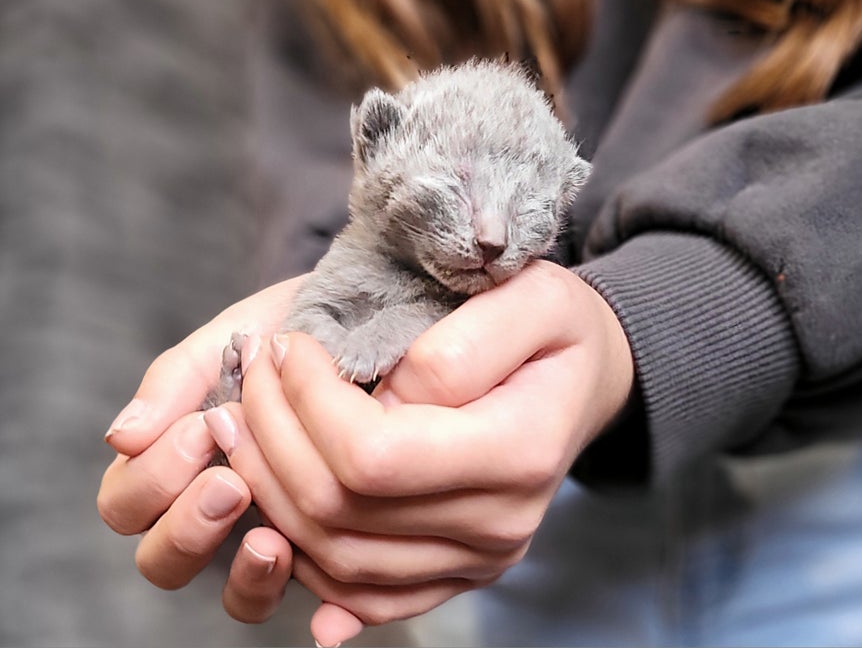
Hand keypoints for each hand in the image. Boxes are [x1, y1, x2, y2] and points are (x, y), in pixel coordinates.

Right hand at [97, 276, 303, 622]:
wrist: (376, 320)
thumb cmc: (296, 329)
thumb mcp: (235, 338)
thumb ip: (177, 381)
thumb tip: (121, 438)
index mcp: (177, 459)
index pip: (128, 503)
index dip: (154, 478)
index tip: (200, 428)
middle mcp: (214, 506)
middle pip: (161, 560)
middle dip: (186, 525)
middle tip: (229, 480)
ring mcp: (267, 531)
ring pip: (226, 592)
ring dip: (244, 567)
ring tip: (264, 529)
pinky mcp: (319, 547)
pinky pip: (283, 596)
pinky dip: (276, 584)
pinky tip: (290, 551)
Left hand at [210, 260, 634, 643]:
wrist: (586, 382)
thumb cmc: (557, 329)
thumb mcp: (536, 297)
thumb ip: (464, 344)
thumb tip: (389, 400)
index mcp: (518, 452)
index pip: (374, 455)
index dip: (307, 401)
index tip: (290, 345)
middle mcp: (499, 525)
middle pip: (339, 510)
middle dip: (269, 437)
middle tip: (250, 374)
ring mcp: (477, 560)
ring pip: (332, 557)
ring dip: (266, 488)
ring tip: (245, 420)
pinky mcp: (455, 575)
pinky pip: (358, 594)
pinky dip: (301, 553)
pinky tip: (274, 496)